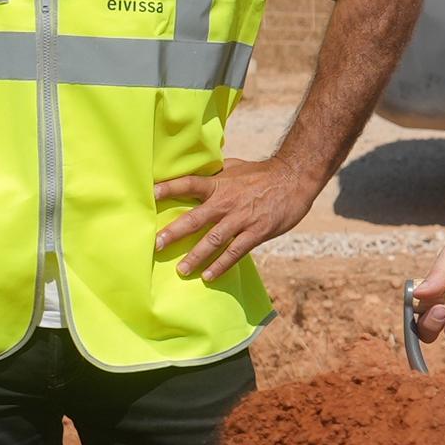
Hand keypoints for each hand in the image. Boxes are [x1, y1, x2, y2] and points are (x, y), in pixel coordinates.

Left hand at [152, 146, 327, 282]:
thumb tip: (197, 173)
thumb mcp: (235, 168)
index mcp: (219, 185)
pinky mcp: (256, 233)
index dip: (170, 188)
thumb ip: (216, 174)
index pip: (189, 184)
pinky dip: (221, 265)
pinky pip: (235, 253)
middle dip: (174, 233)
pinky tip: (209, 276)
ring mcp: (241, 219)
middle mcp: (226, 203)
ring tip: (181, 270)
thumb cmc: (262, 173)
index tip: (151, 194)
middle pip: (194, 219)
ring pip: (213, 241)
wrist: (294, 179)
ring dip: (196, 256)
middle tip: (156, 245)